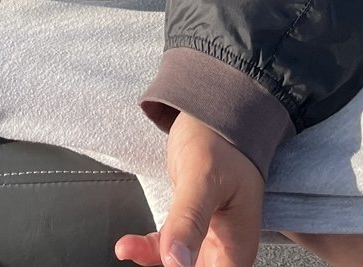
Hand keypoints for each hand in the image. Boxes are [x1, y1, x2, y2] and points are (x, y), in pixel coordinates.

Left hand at [115, 112, 263, 266]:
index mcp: (237, 248)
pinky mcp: (191, 225)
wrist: (215, 111)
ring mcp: (208, 239)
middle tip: (137, 253)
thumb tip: (175, 262)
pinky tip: (127, 245)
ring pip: (177, 264)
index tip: (167, 263)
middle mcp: (225, 250)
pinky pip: (168, 247)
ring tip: (126, 248)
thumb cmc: (221, 140)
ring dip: (152, 260)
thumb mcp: (202, 177)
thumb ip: (189, 221)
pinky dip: (148, 248)